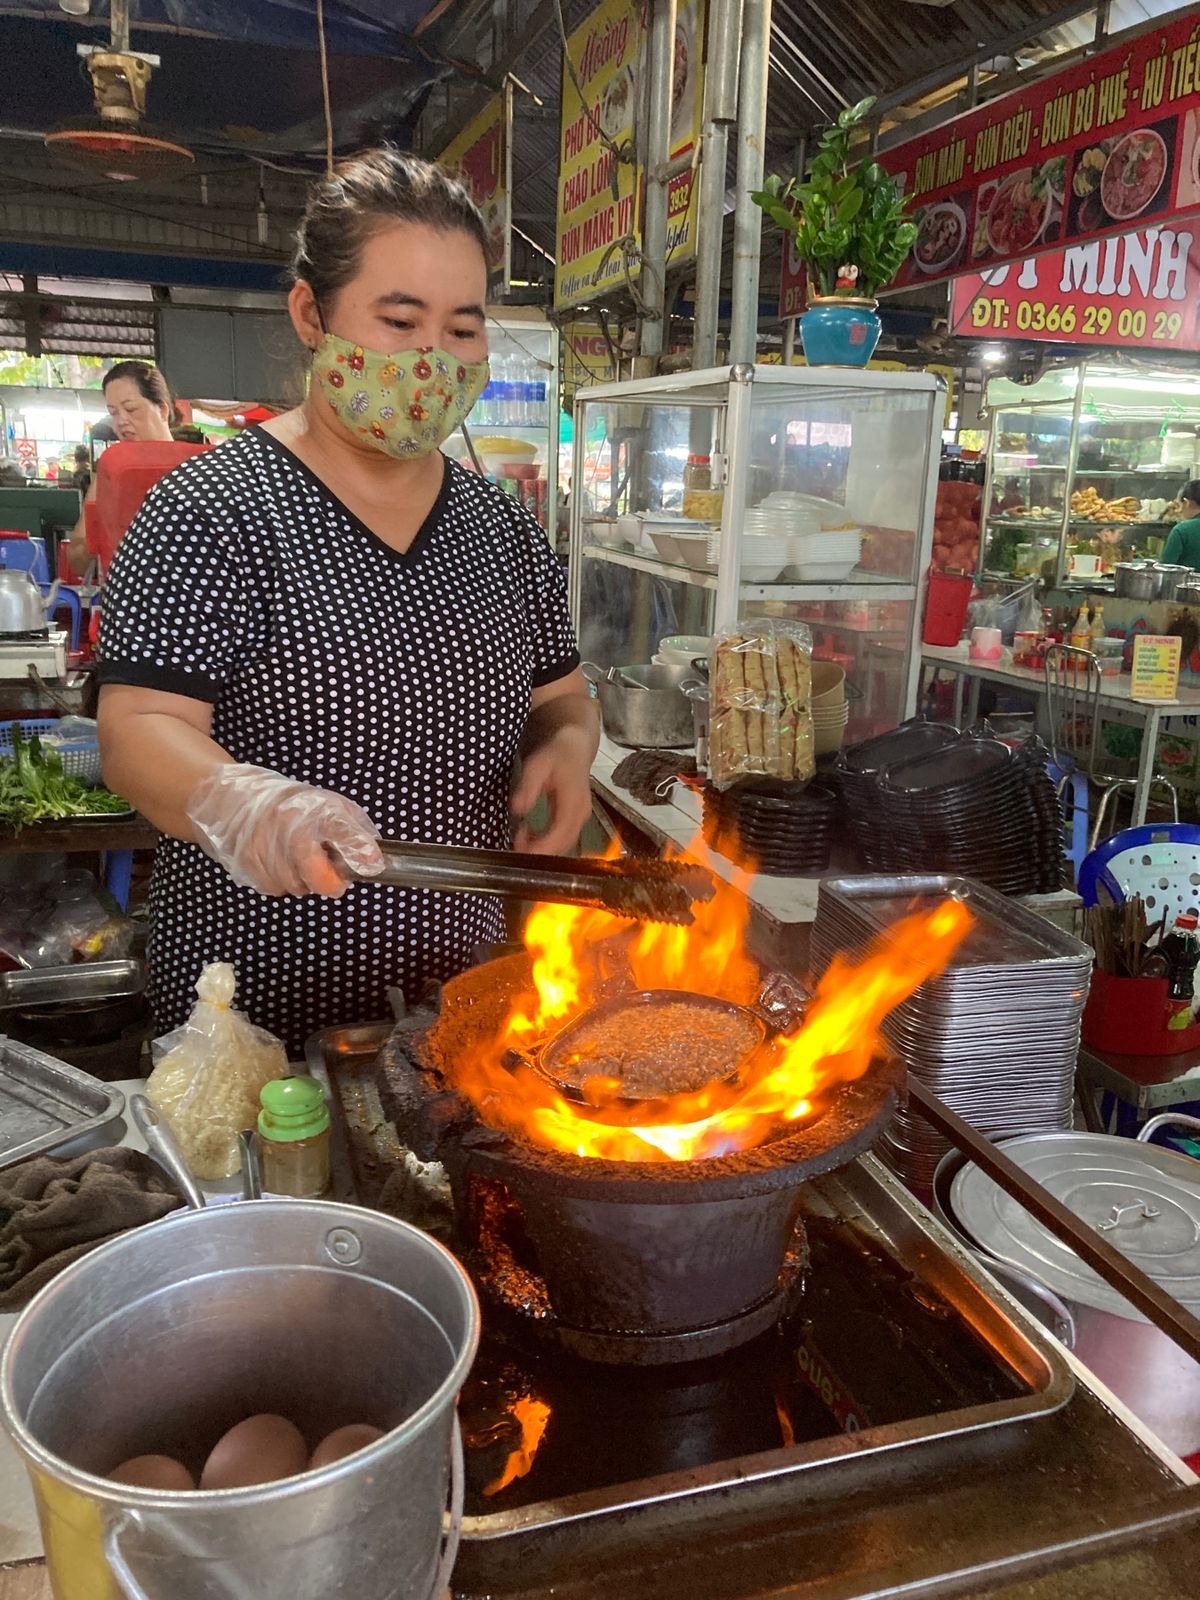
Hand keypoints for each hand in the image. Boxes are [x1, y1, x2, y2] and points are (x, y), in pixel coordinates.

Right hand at [187, 765, 383, 895]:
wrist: (235, 798)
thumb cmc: (291, 804)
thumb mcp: (331, 806)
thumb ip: (355, 832)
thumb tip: (374, 861)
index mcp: (316, 811)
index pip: (342, 830)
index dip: (359, 851)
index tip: (371, 864)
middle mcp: (291, 829)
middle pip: (320, 881)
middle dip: (327, 880)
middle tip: (326, 868)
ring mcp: (268, 848)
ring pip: (296, 888)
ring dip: (302, 880)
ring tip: (296, 856)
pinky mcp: (248, 863)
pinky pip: (274, 888)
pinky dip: (280, 879)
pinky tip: (277, 860)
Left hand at [511, 725, 594, 854]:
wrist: (575, 748)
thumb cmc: (556, 755)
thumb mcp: (536, 765)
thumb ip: (527, 786)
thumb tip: (516, 809)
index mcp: (573, 800)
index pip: (560, 832)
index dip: (542, 846)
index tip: (521, 848)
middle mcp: (581, 812)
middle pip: (564, 843)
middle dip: (539, 851)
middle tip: (515, 845)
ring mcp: (581, 817)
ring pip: (565, 843)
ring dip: (543, 848)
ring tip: (520, 839)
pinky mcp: (577, 819)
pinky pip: (564, 837)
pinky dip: (548, 842)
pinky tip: (531, 835)